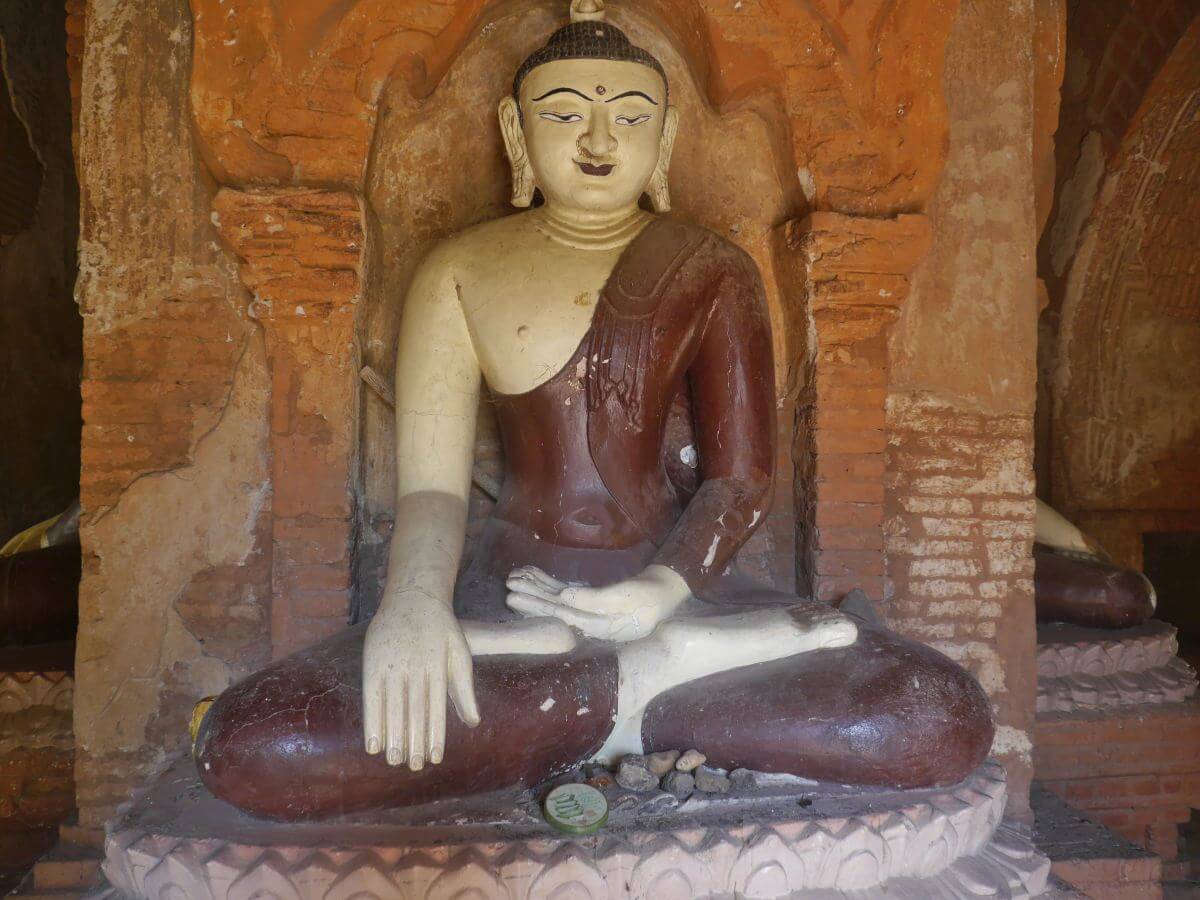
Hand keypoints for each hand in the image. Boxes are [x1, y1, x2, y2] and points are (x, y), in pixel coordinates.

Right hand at [362, 591, 479, 769]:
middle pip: (413, 711)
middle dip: (413, 741)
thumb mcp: (460, 651)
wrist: (413, 596)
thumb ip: (464, 687)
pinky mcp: (372, 662)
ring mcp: (391, 664)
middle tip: (413, 766)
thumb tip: (473, 721)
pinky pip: (372, 697)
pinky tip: (373, 744)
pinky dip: (372, 721)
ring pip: (392, 706)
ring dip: (393, 737)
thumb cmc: (440, 628)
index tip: (434, 758)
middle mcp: (414, 666)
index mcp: (437, 665)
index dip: (435, 734)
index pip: (436, 707)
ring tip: (395, 761)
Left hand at [505, 564, 690, 641]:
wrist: (666, 593)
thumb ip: (596, 600)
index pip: (559, 616)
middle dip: (529, 597)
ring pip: (556, 599)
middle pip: (552, 609)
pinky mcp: (590, 601)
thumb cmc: (650, 597)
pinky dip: (548, 583)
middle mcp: (587, 623)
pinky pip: (565, 592)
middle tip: (506, 587)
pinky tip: (533, 574)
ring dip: (535, 588)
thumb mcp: (625, 597)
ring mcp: (588, 612)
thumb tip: (565, 597)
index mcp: (595, 627)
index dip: (537, 605)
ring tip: (513, 579)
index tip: (516, 596)